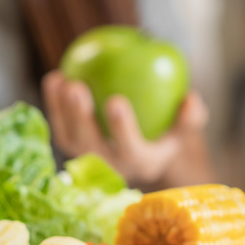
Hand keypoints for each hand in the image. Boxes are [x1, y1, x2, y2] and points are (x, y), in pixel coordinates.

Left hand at [42, 70, 210, 186]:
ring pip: (69, 137)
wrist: (139, 144)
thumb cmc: (165, 129)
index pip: (130, 149)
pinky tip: (55, 77)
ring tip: (62, 79)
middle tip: (77, 87)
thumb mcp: (184, 127)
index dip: (121, 128)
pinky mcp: (70, 147)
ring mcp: (87, 159)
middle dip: (80, 118)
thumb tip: (190, 99)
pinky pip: (59, 125)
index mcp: (141, 164)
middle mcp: (111, 167)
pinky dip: (53, 103)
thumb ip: (191, 116)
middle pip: (90, 145)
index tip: (115, 99)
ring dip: (61, 110)